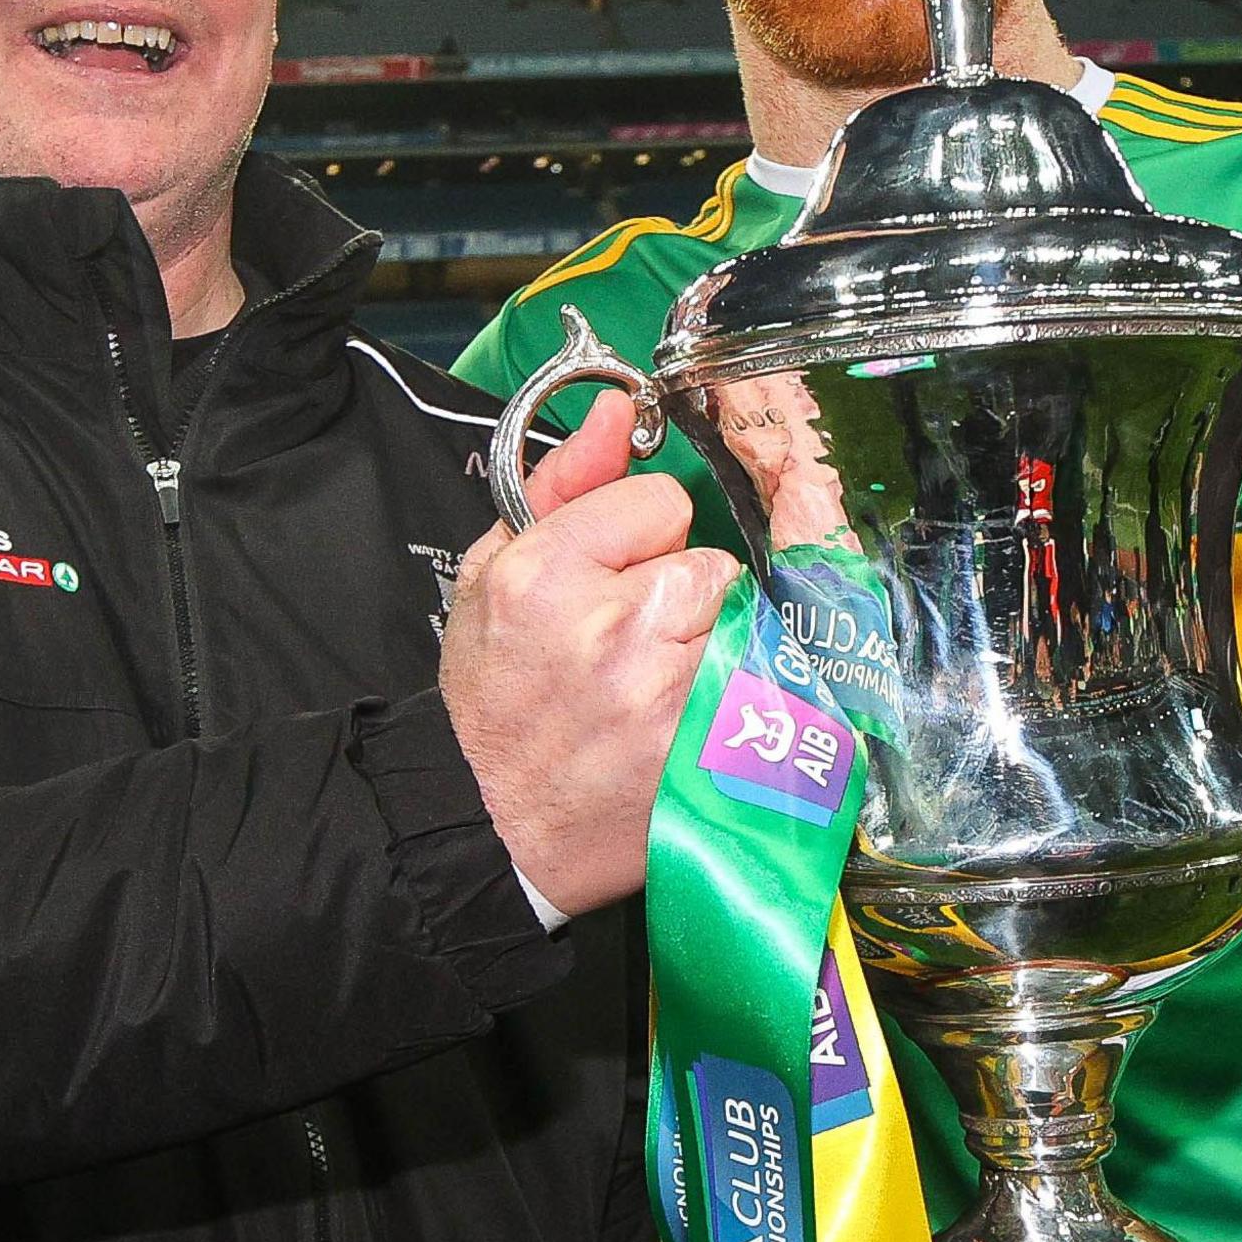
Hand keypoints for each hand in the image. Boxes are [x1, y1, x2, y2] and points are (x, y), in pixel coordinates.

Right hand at [438, 396, 739, 919]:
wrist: (488, 830)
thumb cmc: (493, 701)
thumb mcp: (493, 578)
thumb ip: (562, 486)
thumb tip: (617, 411)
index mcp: (545, 574)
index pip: (660, 501)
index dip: (640, 538)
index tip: (612, 577)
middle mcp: (611, 628)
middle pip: (708, 562)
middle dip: (679, 593)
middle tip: (628, 643)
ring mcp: (665, 693)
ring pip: (736, 621)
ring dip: (706, 646)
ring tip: (650, 685)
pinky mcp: (701, 747)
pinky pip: (753, 684)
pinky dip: (727, 698)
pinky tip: (676, 721)